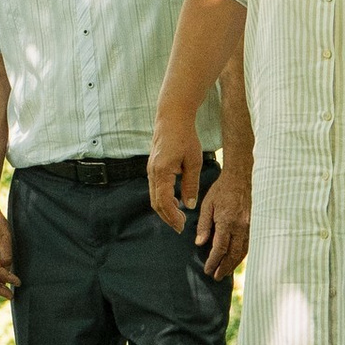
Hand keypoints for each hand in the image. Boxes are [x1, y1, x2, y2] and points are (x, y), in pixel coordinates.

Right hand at [148, 111, 204, 235]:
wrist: (172, 117)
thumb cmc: (185, 137)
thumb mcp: (194, 162)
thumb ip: (191, 184)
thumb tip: (189, 205)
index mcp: (162, 172)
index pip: (164, 202)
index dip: (172, 217)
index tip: (182, 226)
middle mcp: (152, 172)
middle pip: (156, 203)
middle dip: (167, 217)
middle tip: (180, 226)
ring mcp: (150, 170)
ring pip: (154, 197)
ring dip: (165, 209)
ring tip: (179, 217)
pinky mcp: (152, 167)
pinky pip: (155, 189)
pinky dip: (163, 199)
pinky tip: (175, 201)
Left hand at [191, 165, 250, 281]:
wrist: (242, 177)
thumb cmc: (222, 189)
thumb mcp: (207, 205)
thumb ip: (204, 225)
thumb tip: (200, 243)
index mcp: (227, 222)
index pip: (220, 248)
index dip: (213, 261)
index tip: (207, 270)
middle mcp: (241, 227)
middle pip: (233, 254)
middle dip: (225, 268)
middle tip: (216, 277)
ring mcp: (250, 226)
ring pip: (243, 251)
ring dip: (234, 264)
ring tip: (225, 271)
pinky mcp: (255, 225)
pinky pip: (249, 244)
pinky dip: (241, 255)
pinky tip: (235, 259)